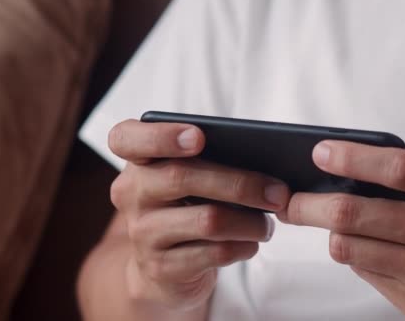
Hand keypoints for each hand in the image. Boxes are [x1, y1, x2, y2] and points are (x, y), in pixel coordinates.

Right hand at [108, 120, 289, 311]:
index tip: (199, 136)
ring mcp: (143, 233)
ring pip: (206, 220)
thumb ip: (207, 160)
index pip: (126, 138)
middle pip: (182, 177)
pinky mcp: (161, 267)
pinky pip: (213, 253)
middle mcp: (131, 194)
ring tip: (268, 223)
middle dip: (240, 183)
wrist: (162, 269)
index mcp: (136, 161)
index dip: (161, 135)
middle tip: (278, 192)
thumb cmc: (185, 207)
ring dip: (249, 221)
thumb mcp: (187, 178)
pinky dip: (243, 246)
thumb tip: (263, 159)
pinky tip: (252, 243)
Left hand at [278, 139, 404, 319]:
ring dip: (330, 231)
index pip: (396, 168)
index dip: (351, 157)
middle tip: (288, 197)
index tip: (321, 152)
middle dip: (307, 203)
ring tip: (331, 221)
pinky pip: (364, 272)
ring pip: (348, 247)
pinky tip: (366, 246)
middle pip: (353, 213)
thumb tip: (387, 152)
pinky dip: (356, 255)